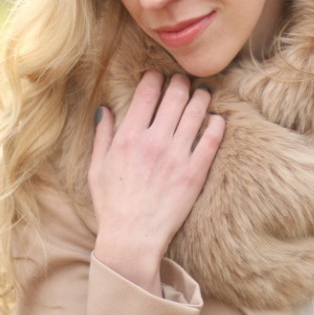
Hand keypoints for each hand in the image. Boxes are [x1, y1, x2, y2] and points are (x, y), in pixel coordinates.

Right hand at [88, 71, 223, 293]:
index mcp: (128, 136)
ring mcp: (176, 156)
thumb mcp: (97, 168)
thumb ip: (102, 136)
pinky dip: (216, 123)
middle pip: (175, 95)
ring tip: (202, 94)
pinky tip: (216, 119)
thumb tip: (104, 110)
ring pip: (196, 112)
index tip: (159, 75)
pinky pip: (212, 139)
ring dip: (201, 97)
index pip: (146, 92)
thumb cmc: (112, 205)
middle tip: (184, 80)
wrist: (132, 239)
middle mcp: (154, 141)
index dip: (155, 77)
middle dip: (181, 81)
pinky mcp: (195, 172)